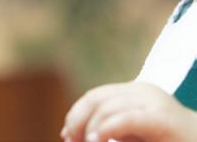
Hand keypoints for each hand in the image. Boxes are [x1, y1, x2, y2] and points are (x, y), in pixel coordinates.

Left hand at [62, 81, 196, 141]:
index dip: (76, 114)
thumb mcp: (134, 136)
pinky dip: (106, 129)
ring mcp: (154, 102)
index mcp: (135, 93)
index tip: (67, 135)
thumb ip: (111, 130)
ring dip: (89, 128)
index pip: (96, 97)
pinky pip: (127, 118)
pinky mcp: (162, 119)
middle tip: (70, 140)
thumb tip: (72, 133)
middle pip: (97, 98)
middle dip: (78, 120)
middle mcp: (143, 92)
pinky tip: (96, 140)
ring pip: (107, 107)